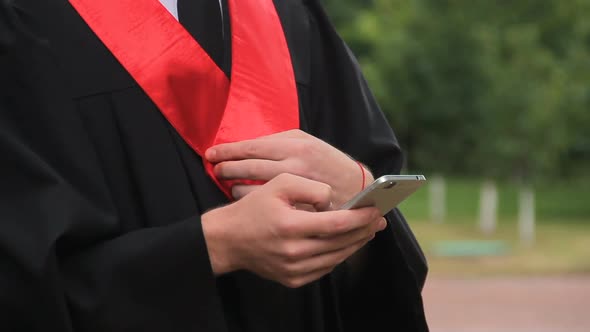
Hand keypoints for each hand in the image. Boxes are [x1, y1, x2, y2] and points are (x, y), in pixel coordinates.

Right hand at [201, 173, 385, 287]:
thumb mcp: (278, 184)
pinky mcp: (292, 279)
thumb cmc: (254, 208)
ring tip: (367, 231)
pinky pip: (324, 268)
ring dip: (355, 244)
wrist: (227, 240)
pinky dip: (338, 255)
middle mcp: (294, 252)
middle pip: (341, 243)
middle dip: (364, 230)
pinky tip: (345, 243)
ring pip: (336, 257)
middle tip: (378, 220)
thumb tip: (332, 201)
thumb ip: (310, 188)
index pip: (338, 224)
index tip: (375, 210)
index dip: (361, 217)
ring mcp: (294, 269)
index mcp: (291, 226)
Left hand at [204, 129, 372, 207]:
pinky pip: (262, 206)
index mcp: (295, 146)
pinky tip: (244, 199)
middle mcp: (294, 166)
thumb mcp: (308, 143)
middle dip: (227, 168)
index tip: (212, 153)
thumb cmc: (328, 163)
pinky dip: (249, 201)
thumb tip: (249, 144)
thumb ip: (280, 141)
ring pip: (251, 189)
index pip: (252, 146)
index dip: (228, 150)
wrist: (358, 190)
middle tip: (216, 169)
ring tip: (228, 184)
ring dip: (234, 186)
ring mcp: (294, 190)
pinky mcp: (295, 208)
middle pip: (247, 167)